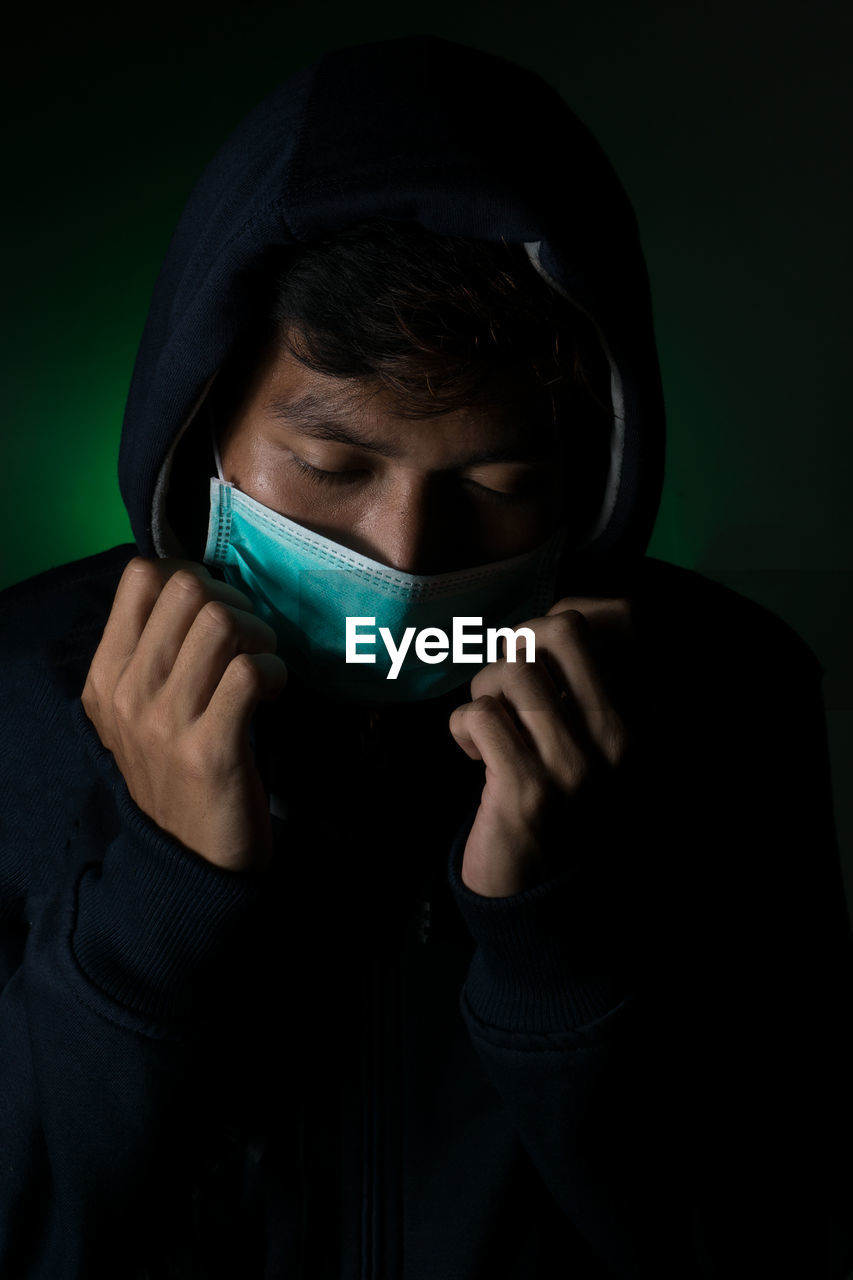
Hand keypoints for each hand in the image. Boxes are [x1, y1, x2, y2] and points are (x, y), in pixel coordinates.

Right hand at [82, 558, 286, 870]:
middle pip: (188, 589)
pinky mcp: (209, 749)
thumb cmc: (177, 775)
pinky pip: (249, 672)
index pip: (141, 577)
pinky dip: (274, 671)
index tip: (217, 613)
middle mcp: (128, 692)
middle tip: (250, 641)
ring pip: (220, 622)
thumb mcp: (140, 714)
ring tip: (263, 664)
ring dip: (259, 634)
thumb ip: (154, 656)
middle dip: (235, 602)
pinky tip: (274, 692)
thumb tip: (197, 589)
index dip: (193, 577)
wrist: (188, 862)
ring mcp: (165, 721)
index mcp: (106, 676)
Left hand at [448, 597, 631, 896]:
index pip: (622, 619)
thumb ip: (580, 677)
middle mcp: (619, 740)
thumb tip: (559, 610)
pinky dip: (463, 728)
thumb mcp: (587, 735)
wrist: (540, 897)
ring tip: (490, 724)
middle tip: (508, 685)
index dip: (566, 612)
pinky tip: (474, 756)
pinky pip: (480, 717)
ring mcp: (575, 768)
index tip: (539, 650)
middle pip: (562, 630)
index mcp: (640, 718)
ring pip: (511, 671)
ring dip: (484, 691)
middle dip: (518, 644)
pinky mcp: (527, 792)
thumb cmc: (556, 801)